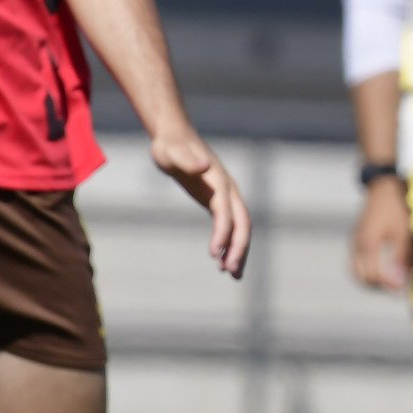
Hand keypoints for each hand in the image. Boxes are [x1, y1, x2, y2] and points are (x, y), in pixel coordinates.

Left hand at [153, 131, 250, 279]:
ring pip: (240, 228)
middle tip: (229, 271)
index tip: (214, 254)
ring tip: (232, 275)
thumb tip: (204, 166)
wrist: (174, 137)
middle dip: (238, 248)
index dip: (222, 233)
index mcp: (219, 181)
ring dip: (238, 250)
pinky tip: (223, 261)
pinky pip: (230, 227)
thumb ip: (186, 159)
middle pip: (242, 223)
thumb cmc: (171, 146)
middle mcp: (228, 190)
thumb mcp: (172, 151)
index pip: (225, 211)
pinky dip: (230, 244)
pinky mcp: (219, 202)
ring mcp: (226, 197)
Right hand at [350, 175, 411, 293]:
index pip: (374, 276)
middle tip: (397, 289)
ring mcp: (355, 242)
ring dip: (372, 281)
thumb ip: (402, 258)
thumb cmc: (397, 207)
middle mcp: (357, 244)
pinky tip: (384, 270)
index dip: (389, 286)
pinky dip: (368, 270)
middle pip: (362, 278)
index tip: (404, 289)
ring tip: (391, 283)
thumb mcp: (404, 232)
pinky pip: (357, 262)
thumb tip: (401, 282)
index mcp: (368, 243)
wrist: (384, 186)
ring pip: (357, 272)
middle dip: (379, 287)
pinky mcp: (357, 239)